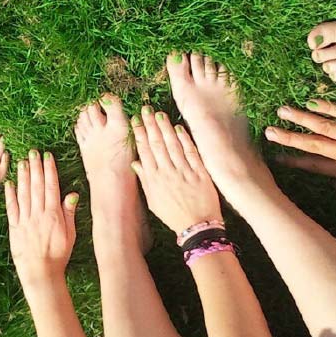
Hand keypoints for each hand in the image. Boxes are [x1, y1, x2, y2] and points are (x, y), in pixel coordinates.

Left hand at [5, 150, 78, 284]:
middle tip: (33, 152)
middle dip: (35, 167)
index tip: (47, 157)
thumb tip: (72, 193)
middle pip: (36, 186)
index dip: (49, 170)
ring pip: (24, 193)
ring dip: (23, 176)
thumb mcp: (71, 235)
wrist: (41, 273)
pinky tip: (10, 183)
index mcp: (54, 215)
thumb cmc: (59, 255)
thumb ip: (69, 213)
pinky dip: (10, 194)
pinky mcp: (14, 228)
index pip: (51, 187)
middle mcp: (39, 214)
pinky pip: (12, 208)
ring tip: (22, 162)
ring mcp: (25, 220)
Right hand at [130, 107, 221, 235]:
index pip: (144, 152)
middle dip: (150, 125)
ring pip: (172, 145)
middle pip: (157, 145)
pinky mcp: (199, 173)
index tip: (135, 120)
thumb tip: (135, 163)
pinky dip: (185, 139)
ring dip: (165, 128)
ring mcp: (184, 172)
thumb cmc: (173, 215)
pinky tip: (179, 128)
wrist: (198, 227)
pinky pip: (191, 153)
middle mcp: (167, 173)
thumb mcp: (153, 201)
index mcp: (154, 180)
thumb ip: (145, 181)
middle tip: (145, 109)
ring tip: (159, 114)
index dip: (139, 134)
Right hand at [264, 100, 335, 204]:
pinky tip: (312, 101)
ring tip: (282, 111)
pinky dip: (326, 106)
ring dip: (301, 117)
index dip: (293, 160)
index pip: (313, 164)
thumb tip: (333, 186)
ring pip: (322, 124)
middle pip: (311, 142)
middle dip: (288, 137)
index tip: (276, 157)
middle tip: (269, 131)